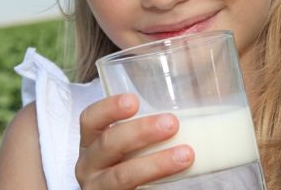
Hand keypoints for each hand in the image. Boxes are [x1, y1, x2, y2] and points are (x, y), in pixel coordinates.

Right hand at [75, 94, 193, 188]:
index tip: (134, 101)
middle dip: (140, 131)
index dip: (109, 108)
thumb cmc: (128, 164)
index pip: (90, 119)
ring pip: (122, 175)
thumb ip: (145, 128)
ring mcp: (99, 188)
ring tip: (186, 154)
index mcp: (91, 142)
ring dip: (156, 163)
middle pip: (107, 144)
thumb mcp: (126, 145)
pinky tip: (179, 179)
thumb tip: (191, 100)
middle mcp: (89, 165)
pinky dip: (157, 184)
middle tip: (171, 123)